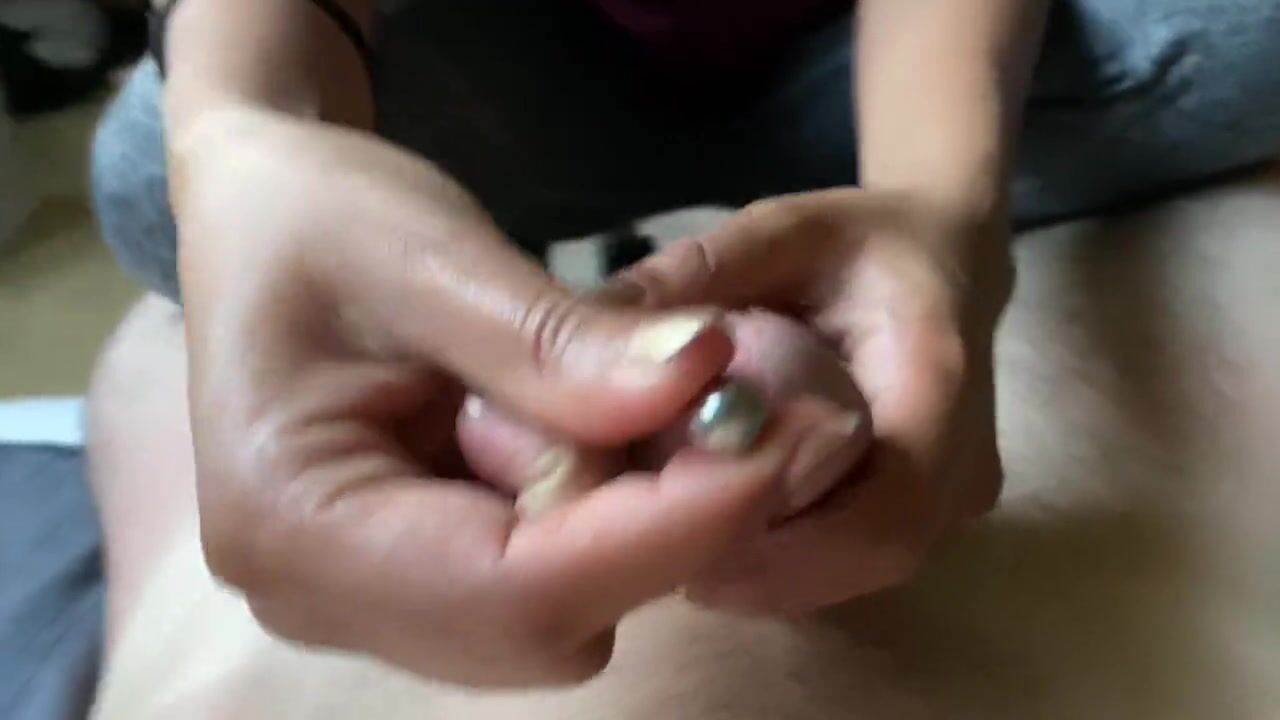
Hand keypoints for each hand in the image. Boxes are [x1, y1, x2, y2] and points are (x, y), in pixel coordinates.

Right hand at [169, 106, 814, 685]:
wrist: (264, 221)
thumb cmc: (321, 217)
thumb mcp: (434, 253)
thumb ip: (561, 341)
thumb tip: (706, 382)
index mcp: (288, 518)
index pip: (512, 586)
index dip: (661, 531)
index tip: (778, 444)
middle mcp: (317, 594)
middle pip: (541, 621)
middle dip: (657, 525)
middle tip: (731, 408)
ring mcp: (363, 601)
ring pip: (555, 617)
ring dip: (633, 520)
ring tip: (637, 397)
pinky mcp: (412, 582)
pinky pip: (541, 589)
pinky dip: (602, 521)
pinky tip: (598, 429)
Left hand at [610, 188, 1012, 612]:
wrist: (942, 259)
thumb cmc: (857, 244)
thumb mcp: (778, 232)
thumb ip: (695, 274)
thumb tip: (592, 322)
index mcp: (940, 380)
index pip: (890, 505)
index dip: (790, 538)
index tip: (683, 516)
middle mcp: (963, 461)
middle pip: (867, 555)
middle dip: (757, 559)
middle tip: (653, 534)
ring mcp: (953, 502)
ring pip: (855, 572)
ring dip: (762, 567)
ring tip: (671, 531)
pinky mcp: (923, 521)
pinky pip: (849, 563)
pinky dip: (778, 559)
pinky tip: (712, 526)